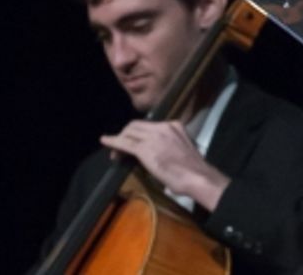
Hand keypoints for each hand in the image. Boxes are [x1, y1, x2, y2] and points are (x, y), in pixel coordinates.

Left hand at [100, 120, 230, 211]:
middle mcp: (164, 127)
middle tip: (120, 150)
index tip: (133, 144)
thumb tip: (158, 153)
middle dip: (126, 135)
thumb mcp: (182, 149)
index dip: (137, 134)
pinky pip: (125, 143)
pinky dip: (113, 141)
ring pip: (129, 132)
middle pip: (136, 125)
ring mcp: (154, 136)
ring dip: (119, 140)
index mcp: (174, 125)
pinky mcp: (145, 149)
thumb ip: (169, 145)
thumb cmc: (193, 169)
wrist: (197, 177)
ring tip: (115, 153)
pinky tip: (105, 141)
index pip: (149, 125)